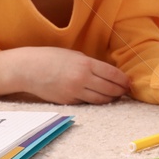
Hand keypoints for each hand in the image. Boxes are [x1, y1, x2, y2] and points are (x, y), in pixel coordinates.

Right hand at [0, 46, 130, 104]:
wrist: (28, 69)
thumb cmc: (51, 58)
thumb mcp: (74, 55)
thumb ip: (91, 64)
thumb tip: (109, 73)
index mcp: (85, 64)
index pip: (113, 75)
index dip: (124, 81)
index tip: (129, 83)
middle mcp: (81, 79)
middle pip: (110, 89)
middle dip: (121, 91)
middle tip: (126, 91)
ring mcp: (74, 92)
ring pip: (101, 100)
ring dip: (111, 99)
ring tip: (116, 96)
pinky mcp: (68, 101)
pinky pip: (87, 103)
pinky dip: (95, 101)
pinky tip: (100, 98)